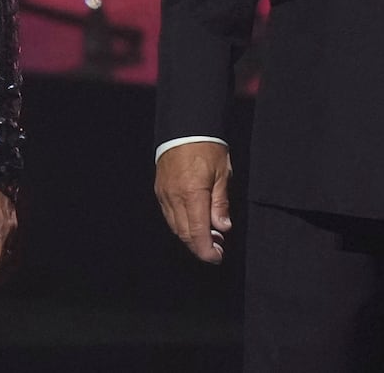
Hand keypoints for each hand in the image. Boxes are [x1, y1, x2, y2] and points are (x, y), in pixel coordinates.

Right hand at [154, 142, 231, 263]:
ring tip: (209, 236)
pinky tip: (194, 222)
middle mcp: (174, 198)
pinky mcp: (160, 189)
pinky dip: (181, 224)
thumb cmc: (207, 147)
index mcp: (192, 194)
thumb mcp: (222, 173)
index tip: (217, 258)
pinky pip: (169, 215)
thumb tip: (223, 227)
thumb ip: (221, 203)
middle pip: (184, 234)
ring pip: (175, 226)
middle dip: (200, 247)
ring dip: (191, 237)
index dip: (206, 251)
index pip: (197, 233)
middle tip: (217, 249)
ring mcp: (164, 194)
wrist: (185, 126)